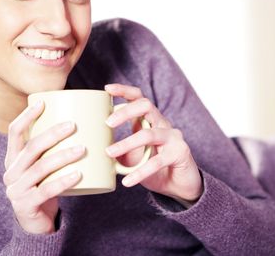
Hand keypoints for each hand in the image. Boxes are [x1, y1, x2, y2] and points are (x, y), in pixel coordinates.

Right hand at [3, 101, 83, 233]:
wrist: (36, 223)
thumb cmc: (45, 186)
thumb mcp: (43, 166)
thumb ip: (51, 148)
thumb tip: (80, 119)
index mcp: (13, 158)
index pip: (14, 132)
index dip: (26, 116)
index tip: (43, 102)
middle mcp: (11, 172)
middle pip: (31, 148)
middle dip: (52, 134)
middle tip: (73, 125)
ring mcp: (16, 190)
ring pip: (40, 168)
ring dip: (62, 156)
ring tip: (82, 149)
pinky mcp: (26, 206)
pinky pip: (46, 191)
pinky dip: (63, 181)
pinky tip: (79, 174)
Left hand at [105, 84, 202, 202]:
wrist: (180, 185)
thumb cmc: (154, 167)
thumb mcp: (133, 156)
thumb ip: (119, 150)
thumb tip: (94, 151)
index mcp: (150, 120)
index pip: (139, 97)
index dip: (124, 90)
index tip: (107, 89)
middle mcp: (162, 123)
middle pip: (146, 106)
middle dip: (125, 112)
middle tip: (107, 123)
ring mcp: (173, 137)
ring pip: (149, 134)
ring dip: (127, 143)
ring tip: (109, 153)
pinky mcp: (179, 152)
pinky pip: (157, 161)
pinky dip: (140, 172)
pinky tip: (127, 181)